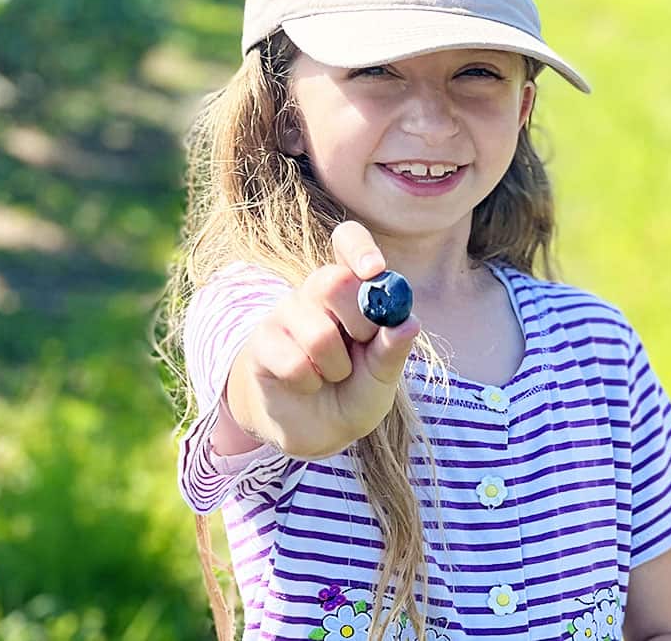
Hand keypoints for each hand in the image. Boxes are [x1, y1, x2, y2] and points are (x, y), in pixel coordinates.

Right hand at [225, 220, 420, 458]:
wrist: (315, 429)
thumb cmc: (355, 392)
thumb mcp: (382, 378)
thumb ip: (392, 352)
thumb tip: (408, 323)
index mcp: (353, 288)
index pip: (348, 241)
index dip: (360, 249)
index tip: (375, 270)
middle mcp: (317, 291)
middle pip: (333, 281)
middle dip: (359, 322)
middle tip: (363, 345)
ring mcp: (286, 313)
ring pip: (318, 334)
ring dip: (337, 368)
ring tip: (334, 375)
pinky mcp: (262, 342)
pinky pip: (295, 362)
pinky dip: (310, 384)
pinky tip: (307, 384)